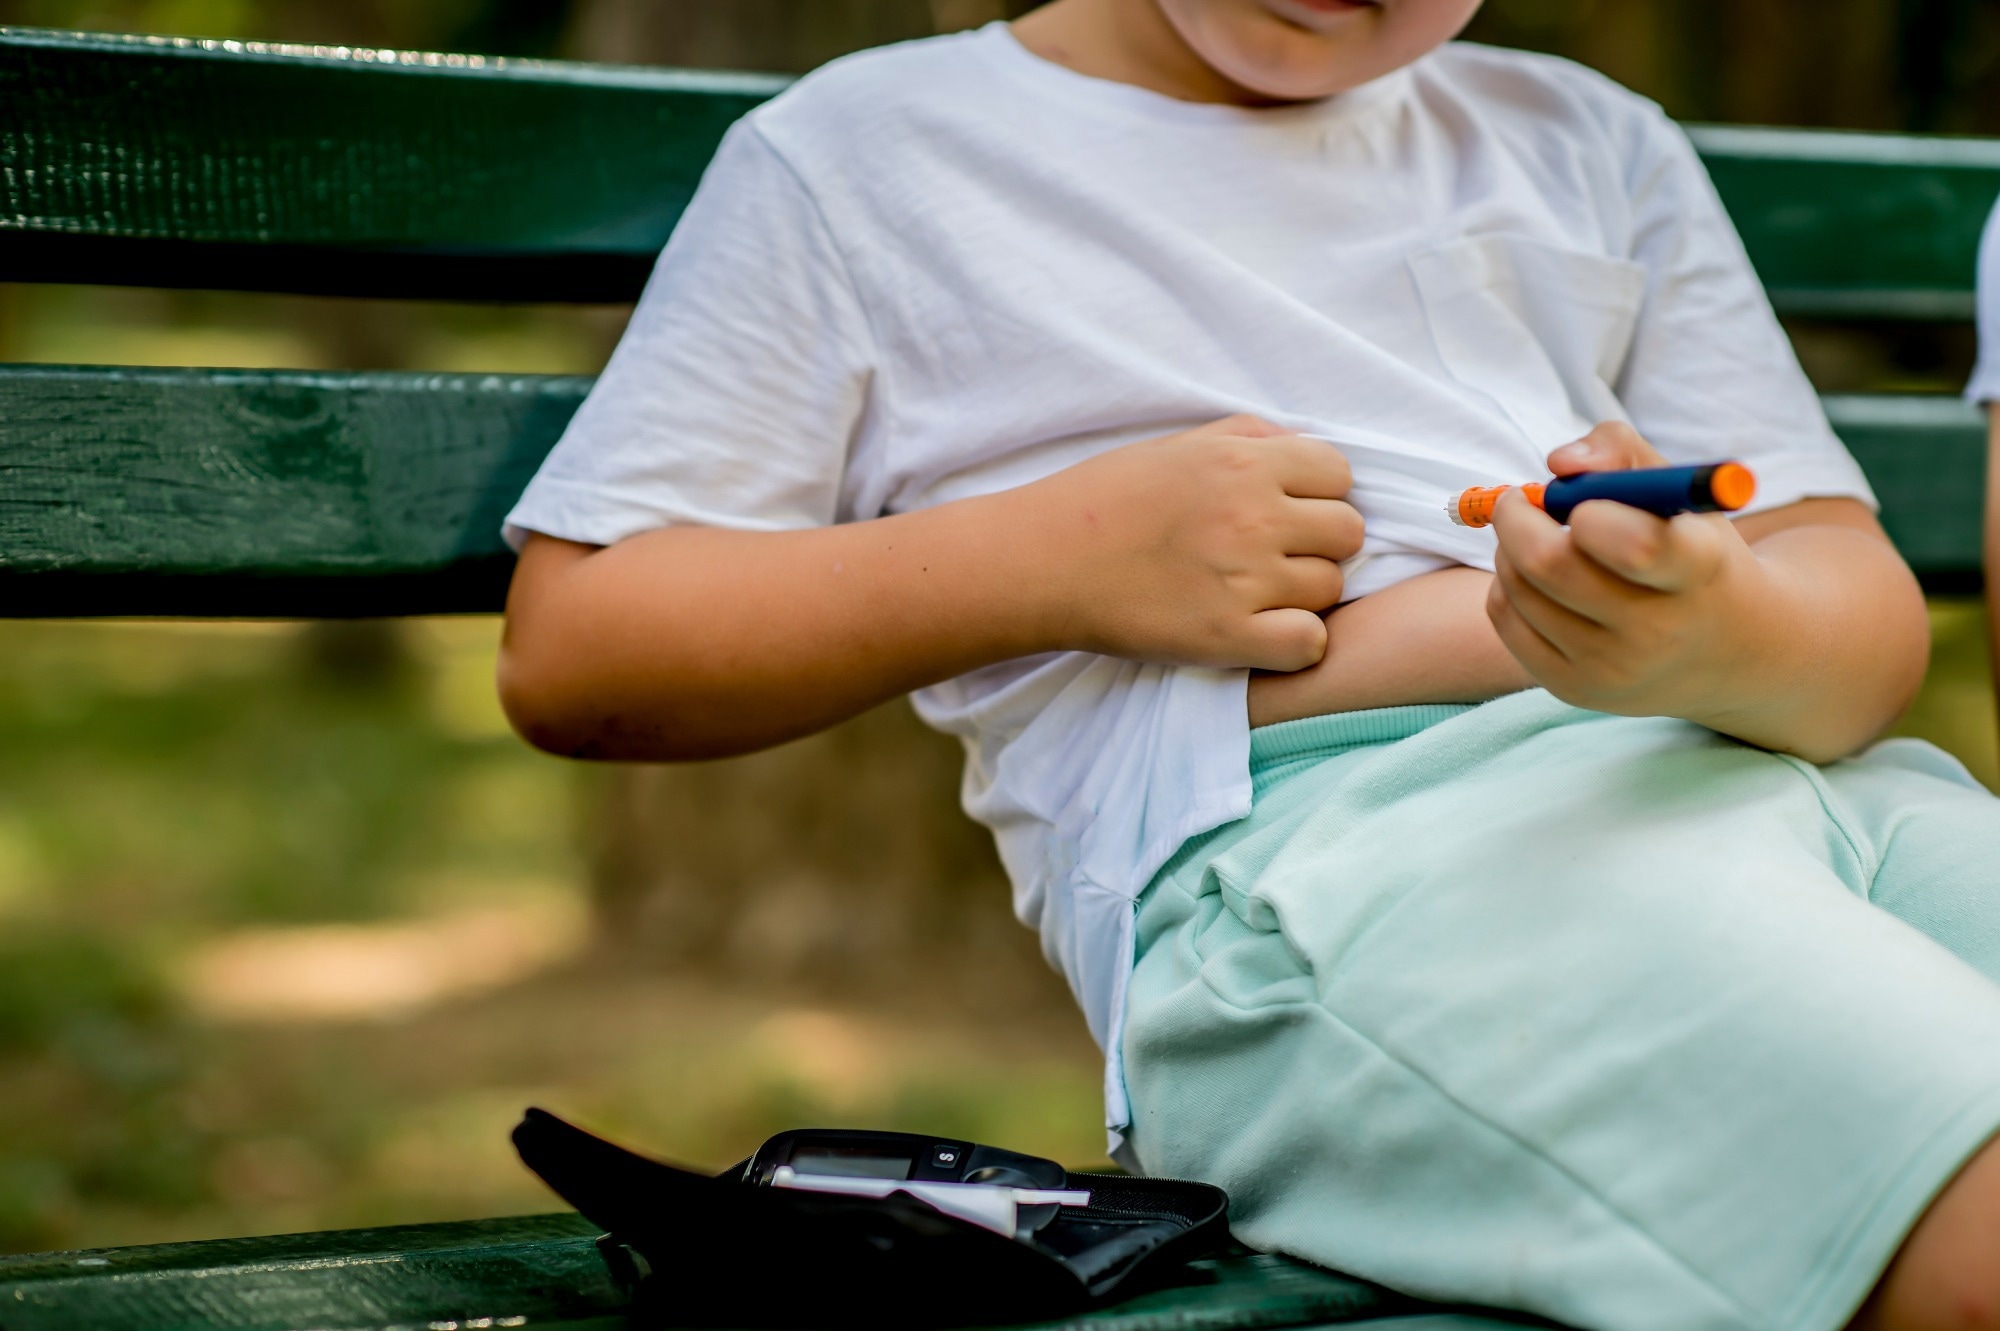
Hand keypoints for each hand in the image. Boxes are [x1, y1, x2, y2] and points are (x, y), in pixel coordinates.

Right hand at [1021, 415, 1362, 671]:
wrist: (1040, 561)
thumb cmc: (1102, 498)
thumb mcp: (1177, 445)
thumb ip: (1248, 436)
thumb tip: (1304, 448)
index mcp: (1243, 462)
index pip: (1339, 474)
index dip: (1318, 495)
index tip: (1287, 512)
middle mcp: (1253, 517)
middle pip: (1347, 532)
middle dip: (1318, 543)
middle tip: (1274, 556)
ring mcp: (1243, 580)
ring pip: (1331, 588)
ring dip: (1303, 593)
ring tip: (1256, 593)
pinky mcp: (1225, 637)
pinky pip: (1310, 643)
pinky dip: (1296, 643)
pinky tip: (1262, 634)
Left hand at [1485, 421, 1775, 721]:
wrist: (1731, 651)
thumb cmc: (1691, 548)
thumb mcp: (1678, 491)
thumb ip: (1620, 451)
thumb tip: (1559, 463)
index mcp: (1697, 569)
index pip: (1637, 546)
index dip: (1591, 513)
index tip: (1581, 505)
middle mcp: (1659, 629)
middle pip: (1550, 565)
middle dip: (1517, 518)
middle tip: (1519, 501)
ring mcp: (1613, 668)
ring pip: (1517, 588)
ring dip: (1509, 549)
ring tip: (1537, 540)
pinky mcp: (1574, 689)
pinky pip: (1505, 619)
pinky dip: (1507, 587)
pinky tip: (1537, 581)